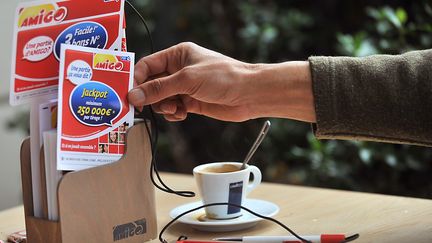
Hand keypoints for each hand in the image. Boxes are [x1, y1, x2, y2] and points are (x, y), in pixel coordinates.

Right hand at [128, 42, 314, 121]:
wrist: (248, 94)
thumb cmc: (223, 77)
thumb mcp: (187, 79)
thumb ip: (159, 88)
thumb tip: (134, 95)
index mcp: (177, 55)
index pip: (147, 66)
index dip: (136, 79)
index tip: (129, 94)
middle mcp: (179, 70)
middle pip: (152, 84)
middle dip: (150, 97)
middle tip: (146, 107)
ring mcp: (185, 87)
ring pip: (161, 100)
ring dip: (164, 107)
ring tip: (176, 108)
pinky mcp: (191, 102)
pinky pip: (173, 110)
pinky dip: (174, 114)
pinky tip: (182, 113)